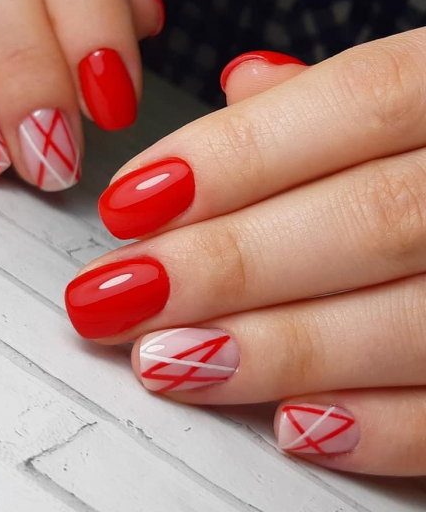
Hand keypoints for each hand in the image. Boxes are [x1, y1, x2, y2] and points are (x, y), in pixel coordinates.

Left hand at [66, 30, 425, 475]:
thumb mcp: (421, 88)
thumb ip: (333, 99)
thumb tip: (242, 91)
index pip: (352, 103)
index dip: (228, 158)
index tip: (127, 205)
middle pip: (368, 218)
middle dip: (225, 264)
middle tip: (120, 296)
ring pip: (413, 317)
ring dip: (278, 350)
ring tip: (169, 362)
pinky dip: (382, 427)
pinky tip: (291, 426)